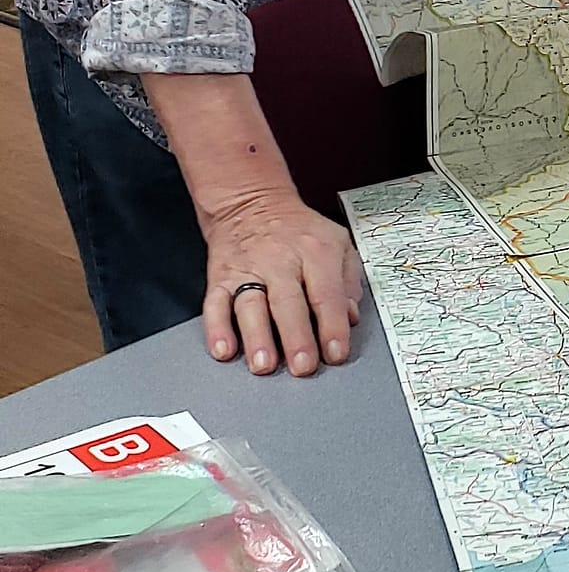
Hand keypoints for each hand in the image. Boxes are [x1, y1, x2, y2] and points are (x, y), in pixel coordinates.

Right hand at [201, 193, 362, 377]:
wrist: (252, 204)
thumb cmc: (299, 230)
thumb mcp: (337, 241)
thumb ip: (349, 279)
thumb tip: (350, 317)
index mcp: (315, 251)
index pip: (326, 292)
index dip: (332, 325)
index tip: (336, 353)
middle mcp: (280, 260)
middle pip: (288, 301)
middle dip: (296, 337)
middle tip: (303, 367)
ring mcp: (248, 269)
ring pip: (250, 305)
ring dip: (256, 337)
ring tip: (264, 364)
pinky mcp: (220, 277)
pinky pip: (215, 304)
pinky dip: (217, 328)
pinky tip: (224, 349)